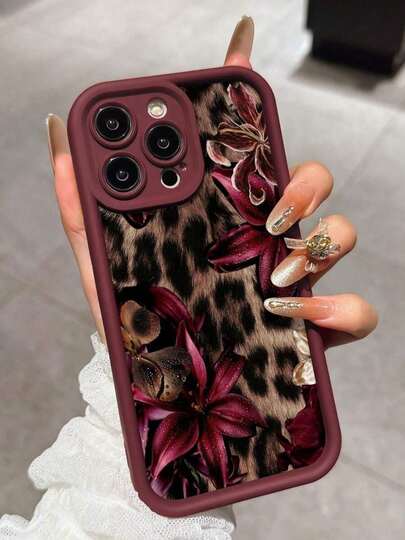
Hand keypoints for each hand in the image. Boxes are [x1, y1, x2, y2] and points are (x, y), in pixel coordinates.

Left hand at [47, 16, 376, 347]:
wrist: (154, 384)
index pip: (248, 150)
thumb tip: (60, 133)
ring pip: (339, 235)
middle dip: (304, 181)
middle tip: (268, 208)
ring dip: (320, 241)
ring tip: (274, 269)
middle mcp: (266, 240)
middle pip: (312, 181)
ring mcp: (294, 280)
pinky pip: (354, 310)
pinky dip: (337, 309)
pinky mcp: (313, 328)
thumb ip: (83, 203)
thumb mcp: (102, 259)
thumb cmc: (134, 317)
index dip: (250, 100)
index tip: (240, 49)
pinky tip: (293, 314)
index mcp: (224, 215)